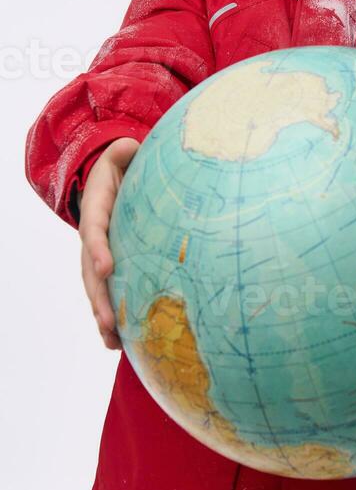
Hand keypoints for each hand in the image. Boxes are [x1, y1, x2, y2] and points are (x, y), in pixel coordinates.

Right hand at [78, 137, 139, 349]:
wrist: (111, 179)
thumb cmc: (122, 167)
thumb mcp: (122, 153)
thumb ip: (125, 150)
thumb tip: (130, 147)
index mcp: (98, 210)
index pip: (95, 230)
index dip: (98, 249)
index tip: (106, 267)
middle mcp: (94, 238)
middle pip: (90, 271)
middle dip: (98, 297)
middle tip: (107, 321)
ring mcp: (98, 255)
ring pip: (96, 289)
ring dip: (102, 316)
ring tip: (111, 341)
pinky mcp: (111, 266)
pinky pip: (109, 293)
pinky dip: (112, 318)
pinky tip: (120, 342)